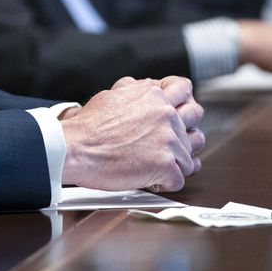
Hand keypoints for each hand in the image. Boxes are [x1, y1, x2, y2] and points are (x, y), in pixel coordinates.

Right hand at [60, 76, 203, 192]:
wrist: (75, 148)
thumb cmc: (87, 127)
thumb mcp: (112, 95)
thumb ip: (135, 91)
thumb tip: (145, 88)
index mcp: (152, 95)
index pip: (183, 89)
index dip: (182, 100)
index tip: (178, 110)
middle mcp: (165, 113)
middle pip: (196, 116)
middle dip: (187, 128)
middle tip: (173, 140)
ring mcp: (168, 139)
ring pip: (190, 152)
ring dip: (178, 159)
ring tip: (162, 164)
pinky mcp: (166, 164)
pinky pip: (179, 179)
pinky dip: (165, 183)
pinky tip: (151, 180)